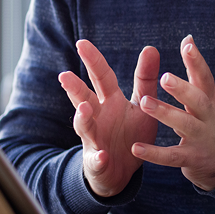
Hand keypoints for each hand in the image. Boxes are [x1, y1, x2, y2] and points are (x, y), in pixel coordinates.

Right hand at [59, 40, 159, 196]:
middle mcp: (97, 116)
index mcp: (109, 100)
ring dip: (83, 119)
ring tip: (84, 110)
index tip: (82, 43)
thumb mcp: (142, 104)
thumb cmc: (131, 132)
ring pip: (84, 127)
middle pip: (84, 98)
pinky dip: (98, 158)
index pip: (101, 76)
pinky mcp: (97, 162)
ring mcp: (93, 139)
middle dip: (74, 88)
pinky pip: (96, 160)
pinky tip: (101, 155)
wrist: (123, 170)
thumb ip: (146, 79)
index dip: (93, 61)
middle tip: (64, 75)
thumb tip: (150, 47)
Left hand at [132, 36, 214, 191]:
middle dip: (182, 88)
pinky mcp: (192, 159)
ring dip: (165, 113)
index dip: (197, 61)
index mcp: (209, 99)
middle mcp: (208, 117)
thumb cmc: (209, 122)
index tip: (187, 44)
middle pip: (198, 100)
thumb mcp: (206, 98)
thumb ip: (195, 72)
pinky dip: (154, 153)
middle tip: (164, 77)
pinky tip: (136, 148)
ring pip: (184, 124)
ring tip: (144, 102)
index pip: (205, 77)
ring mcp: (202, 138)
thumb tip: (188, 38)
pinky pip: (171, 156)